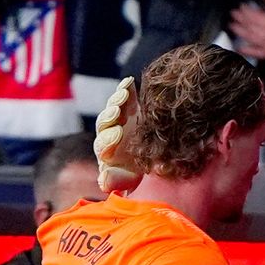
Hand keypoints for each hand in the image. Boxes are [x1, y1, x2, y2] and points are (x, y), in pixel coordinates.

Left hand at [94, 76, 142, 193]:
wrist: (161, 154)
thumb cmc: (144, 172)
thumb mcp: (132, 179)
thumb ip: (118, 181)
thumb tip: (103, 181)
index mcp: (109, 156)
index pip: (103, 148)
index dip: (107, 143)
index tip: (118, 137)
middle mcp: (110, 136)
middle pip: (104, 127)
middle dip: (110, 122)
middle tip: (118, 119)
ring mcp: (118, 119)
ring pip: (111, 110)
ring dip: (116, 103)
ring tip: (123, 98)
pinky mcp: (128, 104)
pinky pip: (123, 94)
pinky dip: (125, 89)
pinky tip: (129, 82)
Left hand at [229, 1, 264, 60]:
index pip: (256, 17)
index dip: (246, 12)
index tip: (241, 7)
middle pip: (252, 28)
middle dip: (241, 21)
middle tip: (233, 15)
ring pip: (253, 40)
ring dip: (241, 33)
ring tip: (233, 27)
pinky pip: (259, 54)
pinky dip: (247, 51)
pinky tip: (239, 48)